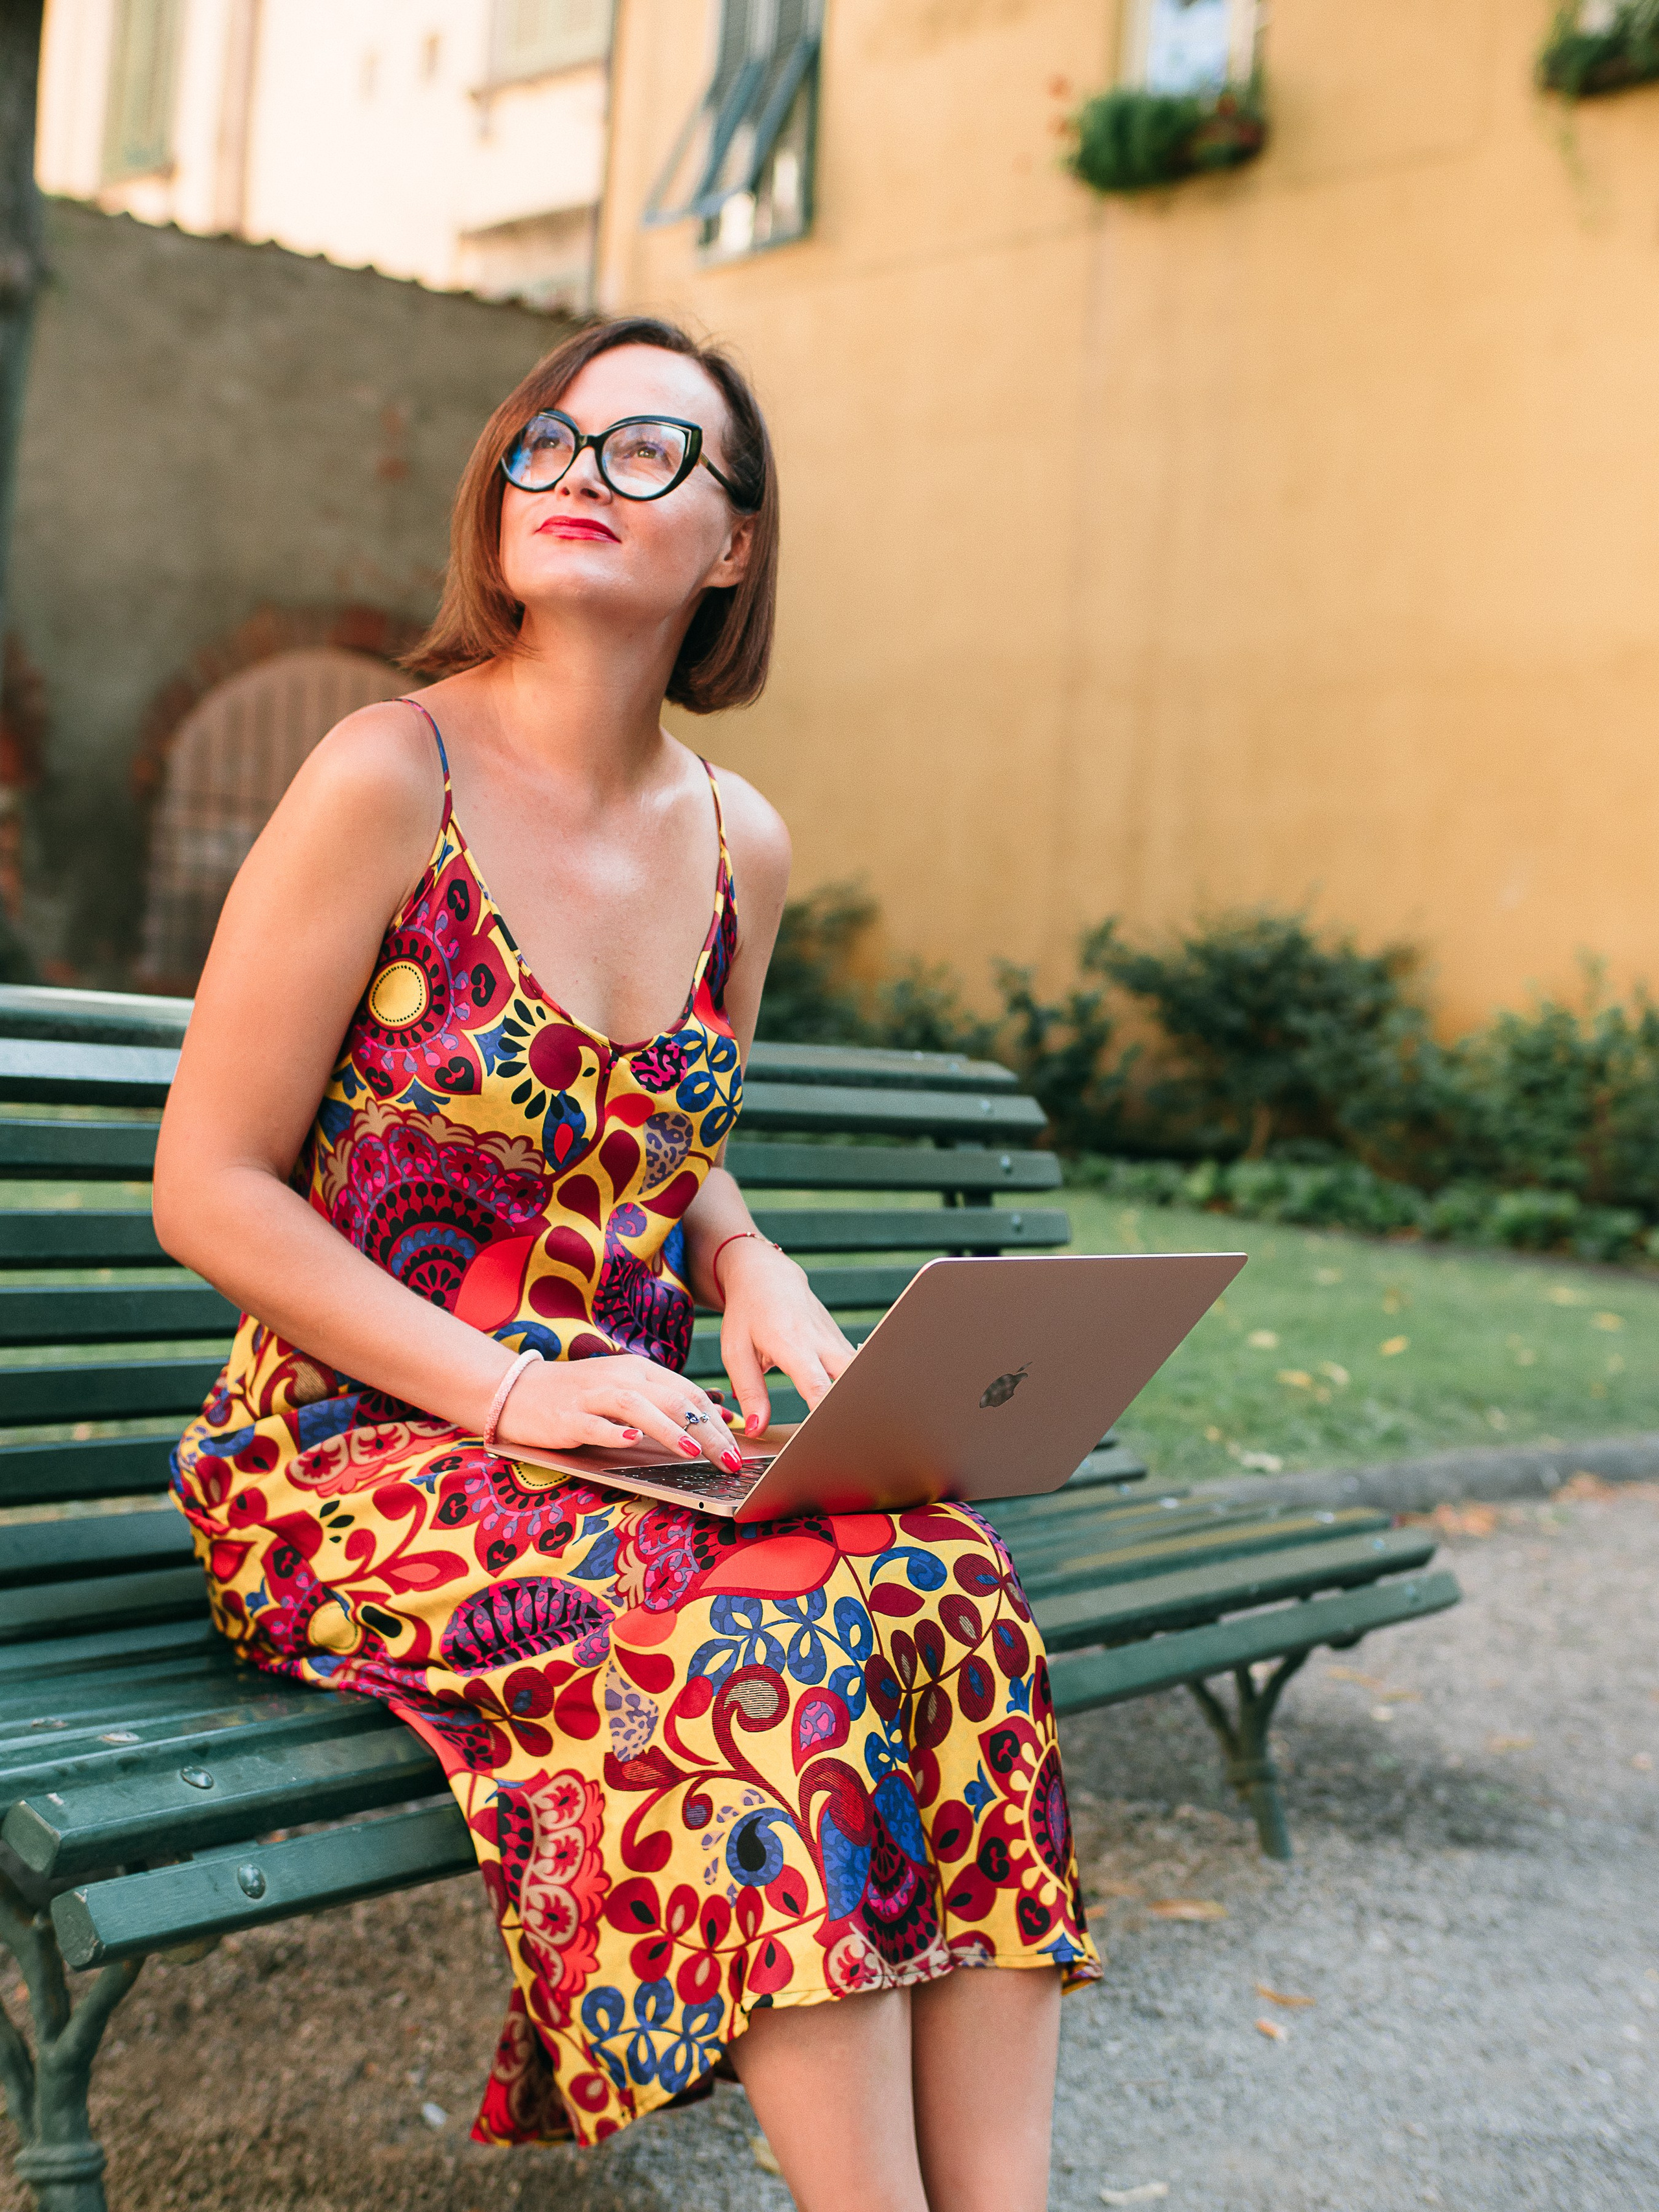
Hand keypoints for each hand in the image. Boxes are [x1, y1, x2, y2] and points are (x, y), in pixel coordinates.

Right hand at [493, 1352, 743, 1470]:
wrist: (518, 1390)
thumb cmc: (579, 1396)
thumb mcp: (626, 1390)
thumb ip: (665, 1401)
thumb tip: (715, 1417)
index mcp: (639, 1370)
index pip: (687, 1393)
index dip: (717, 1420)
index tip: (738, 1448)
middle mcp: (620, 1377)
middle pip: (671, 1399)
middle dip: (706, 1431)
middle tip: (730, 1460)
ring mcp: (592, 1396)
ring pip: (637, 1406)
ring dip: (668, 1428)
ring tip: (693, 1450)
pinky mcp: (567, 1416)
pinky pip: (594, 1423)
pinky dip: (613, 1432)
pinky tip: (631, 1442)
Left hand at [717, 1240, 856, 1436]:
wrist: (765, 1274)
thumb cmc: (746, 1314)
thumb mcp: (736, 1352)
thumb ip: (750, 1392)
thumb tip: (757, 1428)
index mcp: (790, 1343)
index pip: (815, 1383)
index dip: (824, 1412)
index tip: (826, 1435)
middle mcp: (819, 1340)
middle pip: (851, 1377)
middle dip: (854, 1406)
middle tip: (849, 1436)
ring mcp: (834, 1338)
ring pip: (860, 1371)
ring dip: (859, 1397)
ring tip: (857, 1426)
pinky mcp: (840, 1340)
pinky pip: (855, 1367)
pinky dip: (855, 1387)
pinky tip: (851, 1407)